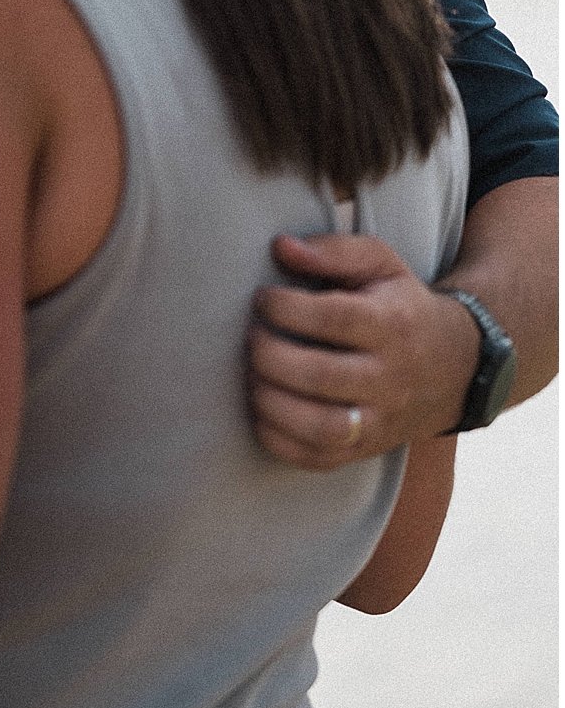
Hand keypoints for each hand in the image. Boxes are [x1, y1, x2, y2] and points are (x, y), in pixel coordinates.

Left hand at [249, 233, 480, 467]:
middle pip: (320, 376)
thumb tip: (281, 247)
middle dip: (270, 355)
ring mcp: (380, 421)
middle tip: (252, 336)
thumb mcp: (382, 264)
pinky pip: (319, 459)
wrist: (455, 367)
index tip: (263, 298)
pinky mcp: (367, 450)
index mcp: (391, 326)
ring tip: (253, 374)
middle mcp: (389, 379)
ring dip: (271, 402)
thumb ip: (333, 251)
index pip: (332, 320)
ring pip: (321, 427)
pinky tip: (262, 410)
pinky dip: (280, 440)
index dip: (286, 308)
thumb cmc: (400, 305)